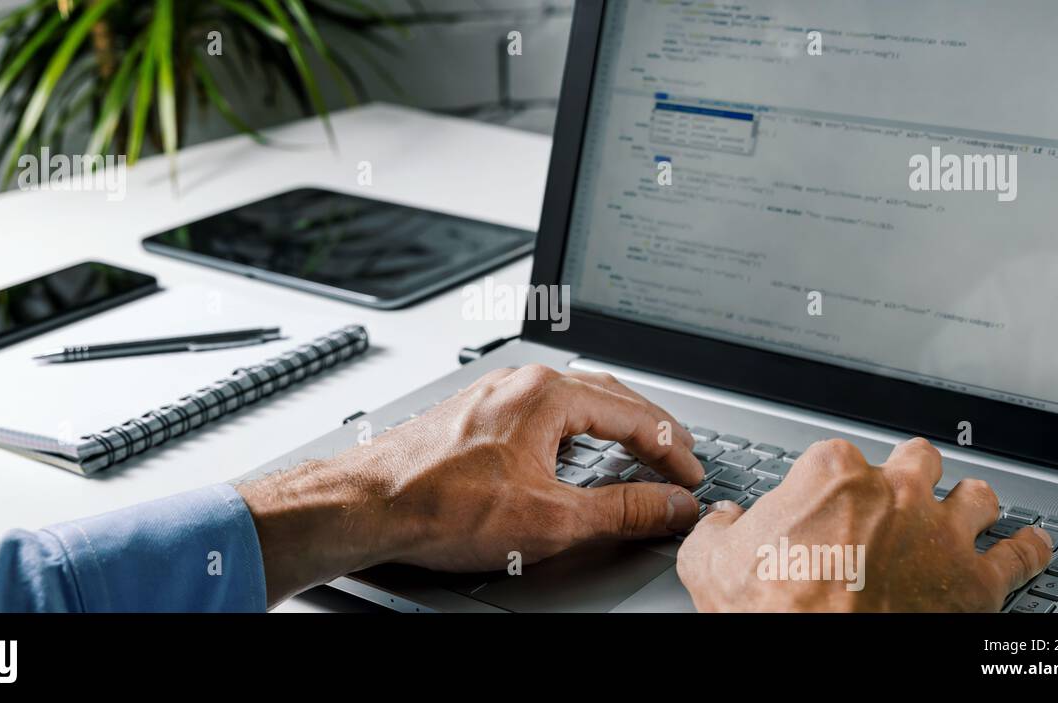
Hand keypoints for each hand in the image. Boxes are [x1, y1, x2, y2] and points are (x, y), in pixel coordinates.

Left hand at [236, 365, 705, 605]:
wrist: (366, 506)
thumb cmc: (440, 504)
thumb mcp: (551, 520)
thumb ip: (623, 511)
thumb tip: (670, 506)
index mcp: (547, 394)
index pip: (635, 415)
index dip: (673, 450)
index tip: (692, 476)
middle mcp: (520, 383)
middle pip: (607, 396)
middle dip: (648, 427)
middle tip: (678, 454)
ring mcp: (494, 395)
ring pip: (571, 401)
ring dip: (610, 424)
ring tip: (636, 449)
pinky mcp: (473, 415)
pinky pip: (540, 412)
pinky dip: (573, 430)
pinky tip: (571, 451)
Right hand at [677, 438, 1051, 611]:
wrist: (814, 653)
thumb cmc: (769, 611)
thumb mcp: (711, 563)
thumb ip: (719, 531)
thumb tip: (722, 524)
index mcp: (833, 476)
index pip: (839, 455)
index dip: (832, 481)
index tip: (826, 501)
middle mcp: (897, 492)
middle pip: (919, 460)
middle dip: (910, 475)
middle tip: (899, 495)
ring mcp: (942, 534)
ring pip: (976, 495)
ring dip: (969, 503)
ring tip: (965, 512)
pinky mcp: (977, 581)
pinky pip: (1022, 553)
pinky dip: (1028, 548)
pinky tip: (1030, 545)